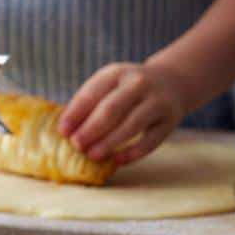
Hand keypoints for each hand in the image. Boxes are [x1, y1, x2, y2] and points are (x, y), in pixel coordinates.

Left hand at [58, 63, 188, 164]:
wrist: (172, 82)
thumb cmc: (127, 89)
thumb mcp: (109, 85)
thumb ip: (89, 103)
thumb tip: (65, 131)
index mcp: (116, 73)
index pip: (92, 93)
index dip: (75, 114)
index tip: (63, 132)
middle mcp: (138, 84)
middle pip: (111, 109)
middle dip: (91, 129)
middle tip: (77, 145)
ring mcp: (157, 102)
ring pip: (132, 125)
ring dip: (109, 143)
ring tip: (92, 155)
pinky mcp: (170, 121)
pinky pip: (150, 141)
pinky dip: (132, 153)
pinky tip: (116, 161)